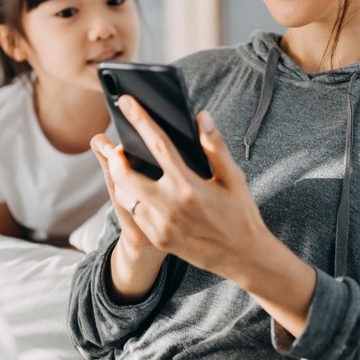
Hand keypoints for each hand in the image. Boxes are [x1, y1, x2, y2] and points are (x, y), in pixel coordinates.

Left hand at [102, 95, 267, 280]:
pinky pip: (134, 214)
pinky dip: (132, 199)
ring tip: (124, 167)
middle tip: (117, 146)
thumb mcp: (233, 177)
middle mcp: (170, 206)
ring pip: (125, 196)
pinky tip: (138, 190)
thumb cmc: (241, 213)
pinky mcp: (158, 238)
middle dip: (116, 158)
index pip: (158, 144)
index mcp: (189, 185)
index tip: (126, 102)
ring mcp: (161, 225)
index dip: (140, 120)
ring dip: (121, 179)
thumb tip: (202, 116)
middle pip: (126, 174)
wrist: (244, 257)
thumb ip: (214, 146)